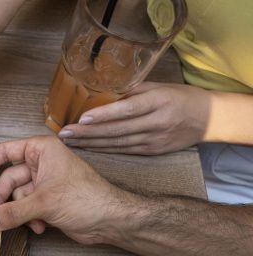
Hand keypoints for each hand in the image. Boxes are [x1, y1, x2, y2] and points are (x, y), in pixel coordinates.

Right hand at [0, 136, 130, 244]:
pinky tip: (39, 227)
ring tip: (25, 222)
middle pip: (8, 179)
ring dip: (18, 213)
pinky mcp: (47, 202)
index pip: (6, 151)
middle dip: (3, 199)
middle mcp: (41, 164)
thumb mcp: (43, 203)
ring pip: (16, 197)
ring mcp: (44, 184)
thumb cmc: (85, 197)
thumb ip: (11, 212)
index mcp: (41, 151)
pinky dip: (29, 219)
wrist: (111, 220)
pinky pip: (25, 209)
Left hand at [58, 83, 209, 154]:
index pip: (127, 109)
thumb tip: (101, 91)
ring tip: (69, 141)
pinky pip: (123, 150)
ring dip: (91, 143)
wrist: (208, 119)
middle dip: (88, 133)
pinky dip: (103, 149)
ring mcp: (154, 140)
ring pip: (117, 143)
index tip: (82, 118)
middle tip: (64, 133)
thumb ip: (132, 91)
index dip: (104, 115)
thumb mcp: (159, 87)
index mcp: (158, 101)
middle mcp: (156, 122)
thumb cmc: (180, 97)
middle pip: (117, 130)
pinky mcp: (152, 151)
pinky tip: (87, 147)